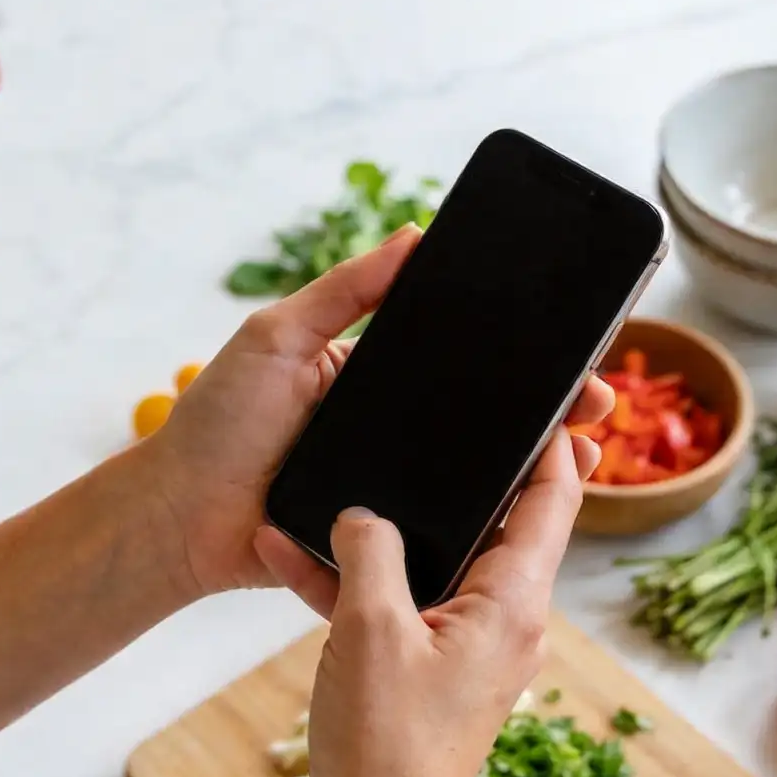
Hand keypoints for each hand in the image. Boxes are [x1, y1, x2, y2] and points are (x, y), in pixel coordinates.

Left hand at [138, 227, 610, 613]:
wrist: (177, 520)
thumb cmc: (217, 423)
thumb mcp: (279, 335)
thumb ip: (344, 290)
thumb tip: (414, 235)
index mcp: (374, 375)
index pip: (459, 357)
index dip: (515, 355)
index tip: (569, 346)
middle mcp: (392, 429)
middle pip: (484, 418)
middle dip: (549, 410)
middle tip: (599, 400)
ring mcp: (391, 486)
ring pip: (477, 476)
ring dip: (536, 467)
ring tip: (588, 453)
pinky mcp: (386, 540)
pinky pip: (446, 529)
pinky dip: (495, 522)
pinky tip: (536, 514)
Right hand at [300, 429, 589, 776]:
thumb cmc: (383, 745)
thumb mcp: (369, 626)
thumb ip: (370, 550)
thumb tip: (363, 513)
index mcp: (513, 603)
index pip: (553, 502)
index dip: (554, 445)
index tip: (545, 397)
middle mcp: (505, 622)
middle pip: (497, 525)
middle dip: (460, 476)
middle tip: (436, 417)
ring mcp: (469, 649)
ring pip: (436, 563)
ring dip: (386, 533)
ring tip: (337, 484)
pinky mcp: (432, 673)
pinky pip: (401, 605)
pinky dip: (359, 584)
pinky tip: (296, 558)